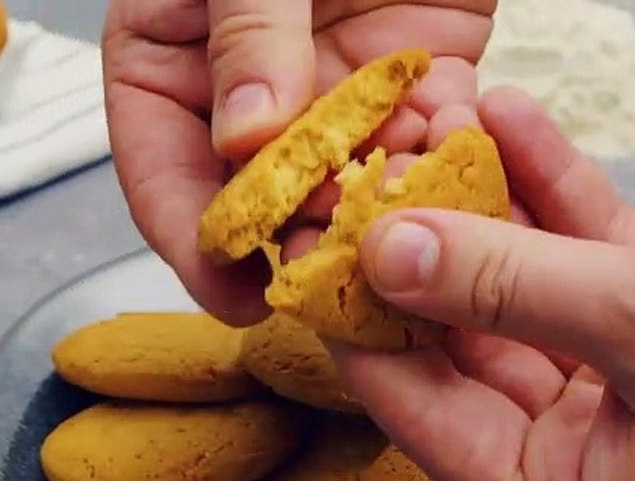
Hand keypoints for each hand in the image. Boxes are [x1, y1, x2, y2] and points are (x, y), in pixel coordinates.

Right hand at [101, 0, 497, 325]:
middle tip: (341, 297)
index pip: (163, 170)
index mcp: (170, 60)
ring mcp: (333, 96)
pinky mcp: (415, 85)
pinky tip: (471, 196)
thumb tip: (245, 140)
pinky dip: (451, 174)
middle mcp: (248, 94)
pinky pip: (432, 146)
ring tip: (416, 262)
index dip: (197, 239)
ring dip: (383, 228)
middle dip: (301, 250)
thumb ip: (245, 29)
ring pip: (353, 188)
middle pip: (264, 200)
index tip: (237, 293)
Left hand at [329, 87, 634, 480]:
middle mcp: (598, 451)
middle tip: (364, 172)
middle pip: (470, 346)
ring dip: (485, 204)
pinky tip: (513, 115)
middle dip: (423, 254)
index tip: (311, 257)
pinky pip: (589, 250)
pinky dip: (556, 188)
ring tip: (429, 118)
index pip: (429, 423)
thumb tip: (384, 255)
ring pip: (528, 287)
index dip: (364, 338)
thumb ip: (507, 285)